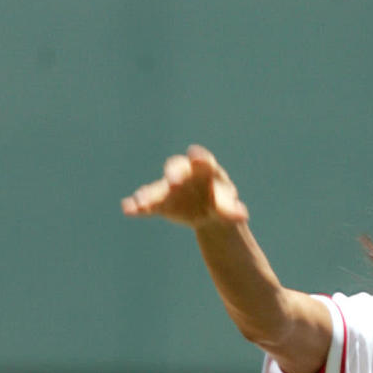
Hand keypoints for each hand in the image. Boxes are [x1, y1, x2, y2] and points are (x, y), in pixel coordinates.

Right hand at [121, 145, 248, 229]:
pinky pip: (148, 203)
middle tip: (174, 182)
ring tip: (142, 202)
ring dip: (150, 194)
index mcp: (204, 169)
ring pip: (159, 187)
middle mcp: (184, 174)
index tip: (196, 155)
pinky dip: (138, 205)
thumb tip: (243, 216)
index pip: (202, 160)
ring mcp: (169, 187)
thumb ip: (232, 211)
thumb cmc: (219, 203)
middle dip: (175, 173)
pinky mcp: (159, 202)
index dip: (199, 158)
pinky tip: (129, 209)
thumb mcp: (227, 208)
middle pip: (177, 168)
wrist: (206, 213)